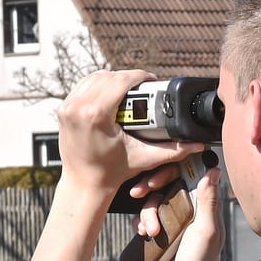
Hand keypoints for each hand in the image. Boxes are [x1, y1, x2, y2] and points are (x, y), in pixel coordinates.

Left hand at [55, 69, 204, 201]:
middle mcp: (78, 107)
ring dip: (113, 79)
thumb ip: (172, 150)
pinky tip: (110, 93)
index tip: (152, 80)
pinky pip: (82, 86)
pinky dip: (97, 85)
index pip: (122, 80)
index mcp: (96, 114)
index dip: (140, 77)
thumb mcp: (144, 158)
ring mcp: (68, 107)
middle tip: (144, 88)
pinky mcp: (63, 109)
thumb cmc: (111, 172)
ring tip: (129, 89)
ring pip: (94, 77)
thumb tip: (197, 144)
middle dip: (129, 78)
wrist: (84, 184)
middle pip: (109, 76)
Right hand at [134, 159, 224, 260]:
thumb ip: (208, 200)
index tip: (154, 180)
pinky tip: (142, 233)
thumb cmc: (202, 260)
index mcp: (201, 203)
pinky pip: (146, 219)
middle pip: (163, 187)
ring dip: (146, 214)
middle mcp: (188, 208)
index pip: (183, 176)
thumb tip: (213, 171)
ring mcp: (174, 220)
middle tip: (137, 193)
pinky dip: (141, 223)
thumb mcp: (206, 229)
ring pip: (152, 203)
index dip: (167, 173)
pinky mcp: (162, 231)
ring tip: (150, 232)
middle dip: (149, 191)